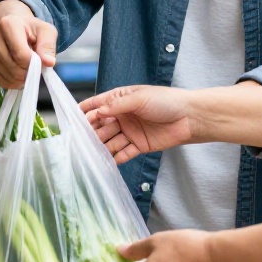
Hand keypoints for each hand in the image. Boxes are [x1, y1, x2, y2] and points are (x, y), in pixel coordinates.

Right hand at [0, 1, 57, 88]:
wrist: (15, 28)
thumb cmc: (31, 30)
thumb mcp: (46, 31)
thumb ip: (48, 45)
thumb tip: (48, 62)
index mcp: (7, 24)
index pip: (20, 54)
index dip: (34, 64)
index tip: (41, 62)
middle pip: (13, 67)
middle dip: (28, 72)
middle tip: (36, 68)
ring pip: (7, 76)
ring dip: (21, 79)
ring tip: (28, 69)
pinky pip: (0, 81)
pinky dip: (13, 83)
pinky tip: (19, 75)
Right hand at [80, 86, 195, 162]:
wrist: (190, 118)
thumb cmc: (166, 101)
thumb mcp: (139, 98)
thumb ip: (117, 105)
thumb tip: (97, 112)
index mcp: (121, 99)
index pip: (97, 105)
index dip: (84, 111)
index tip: (70, 119)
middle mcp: (123, 116)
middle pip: (101, 125)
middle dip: (90, 133)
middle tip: (78, 141)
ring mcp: (130, 131)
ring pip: (110, 141)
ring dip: (100, 147)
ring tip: (89, 155)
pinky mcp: (139, 145)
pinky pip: (123, 153)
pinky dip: (115, 158)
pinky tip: (106, 162)